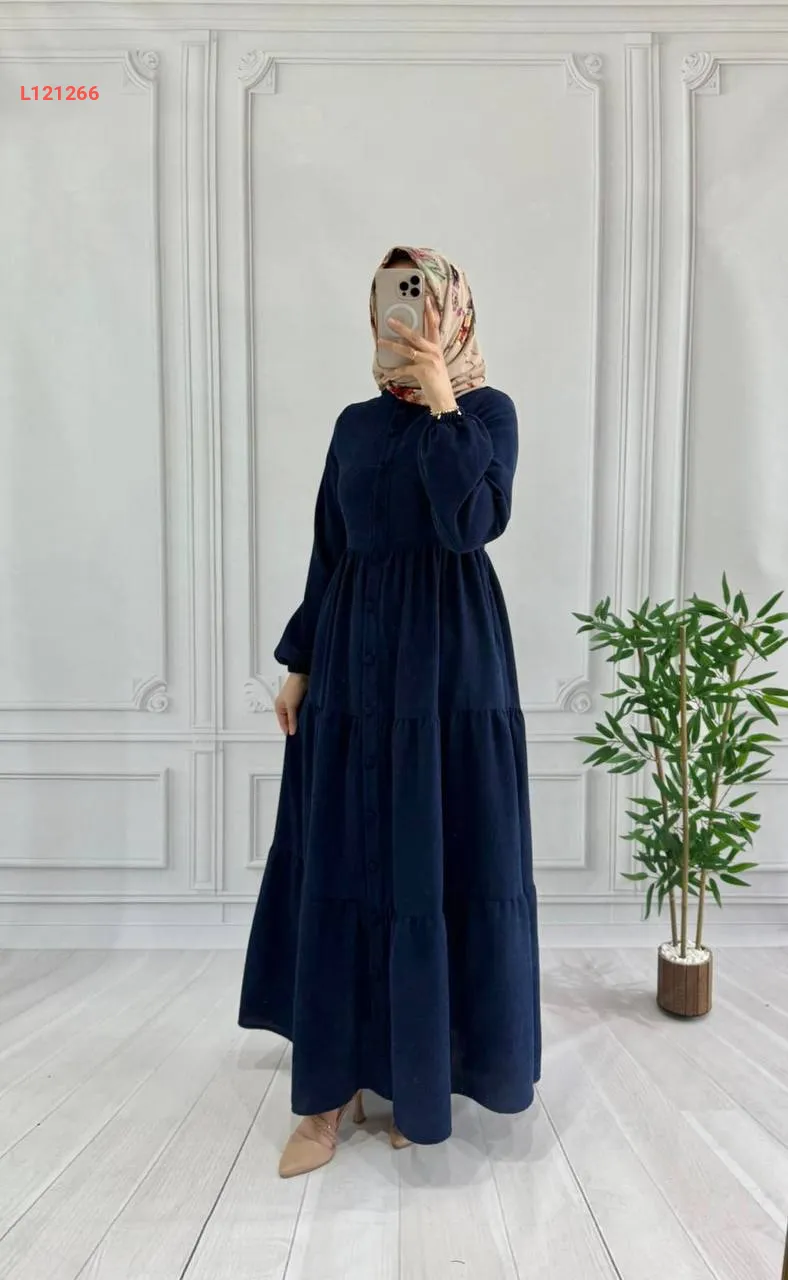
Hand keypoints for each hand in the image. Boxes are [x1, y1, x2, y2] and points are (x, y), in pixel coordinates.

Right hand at [275, 673, 308, 734]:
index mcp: (279, 708)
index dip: (288, 731)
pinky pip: (301, 711)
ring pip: (295, 716)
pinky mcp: (300, 701)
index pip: (283, 724)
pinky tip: (308, 718)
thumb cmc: (293, 687)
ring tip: (305, 727)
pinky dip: (303, 715)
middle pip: (289, 720)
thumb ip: (292, 720)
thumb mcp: (291, 706)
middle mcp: (285, 706)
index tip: (295, 739)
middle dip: (294, 726)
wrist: (302, 675)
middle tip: (301, 734)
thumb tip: (292, 731)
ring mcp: (292, 703)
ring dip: (299, 720)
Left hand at [377, 293, 457, 414]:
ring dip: (392, 345)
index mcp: (437, 348)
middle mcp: (434, 352)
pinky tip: (386, 372)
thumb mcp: (434, 363)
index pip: (434, 325)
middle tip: (389, 320)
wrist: (444, 399)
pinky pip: (404, 368)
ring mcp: (429, 361)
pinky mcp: (423, 371)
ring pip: (407, 349)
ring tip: (380, 341)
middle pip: (416, 335)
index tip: (425, 299)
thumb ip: (424, 352)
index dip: (430, 311)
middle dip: (402, 326)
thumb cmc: (437, 382)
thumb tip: (407, 344)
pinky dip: (394, 371)